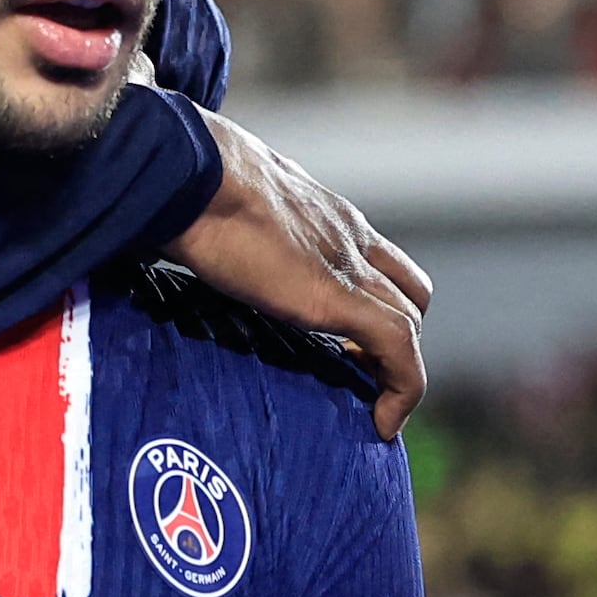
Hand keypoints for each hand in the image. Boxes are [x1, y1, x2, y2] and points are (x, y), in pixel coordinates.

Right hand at [168, 110, 430, 438]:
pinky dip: (403, 389)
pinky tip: (381, 422)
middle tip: (357, 371)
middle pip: (407, 291)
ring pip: (411, 319)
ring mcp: (350, 264)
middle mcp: (348, 234)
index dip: (375, 300)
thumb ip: (227, 223)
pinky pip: (400, 349)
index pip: (375, 257)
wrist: (189, 173)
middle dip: (396, 335)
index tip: (346, 343)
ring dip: (399, 364)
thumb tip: (185, 241)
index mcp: (319, 212)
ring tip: (371, 402)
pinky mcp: (339, 298)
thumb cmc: (185, 179)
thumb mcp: (221, 201)